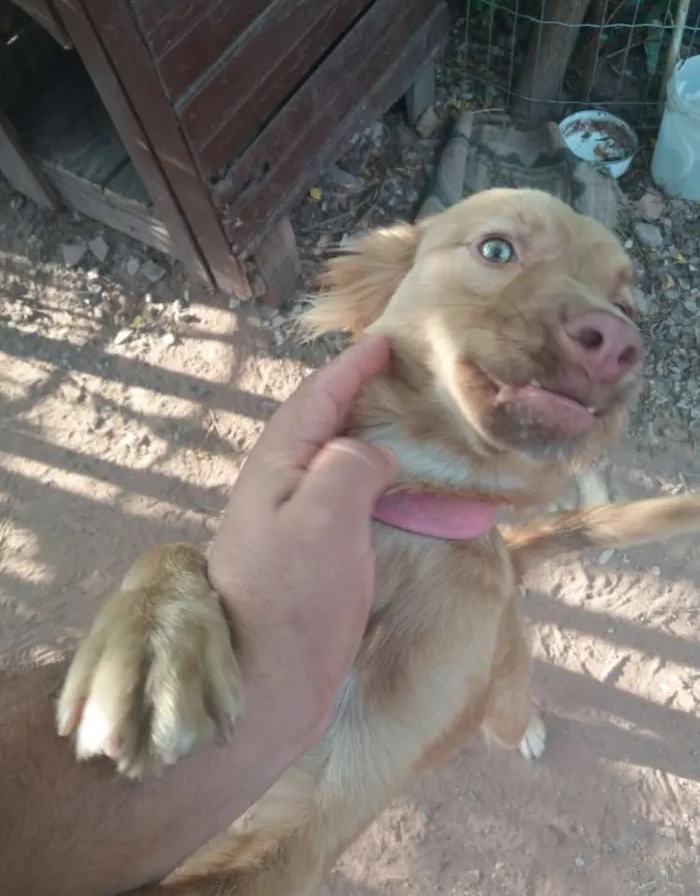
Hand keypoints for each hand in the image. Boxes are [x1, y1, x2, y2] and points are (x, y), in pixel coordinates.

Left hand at [207, 336, 396, 754]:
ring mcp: (298, 525)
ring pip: (339, 463)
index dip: (350, 367)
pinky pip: (352, 502)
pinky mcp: (315, 559)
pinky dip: (381, 485)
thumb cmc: (288, 599)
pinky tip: (407, 495)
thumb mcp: (322, 517)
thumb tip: (373, 455)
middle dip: (362, 396)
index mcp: (279, 467)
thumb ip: (349, 465)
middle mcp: (284, 488)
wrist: (262, 685)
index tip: (383, 343)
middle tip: (409, 381)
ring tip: (416, 428)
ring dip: (374, 440)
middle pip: (324, 425)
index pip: (316, 398)